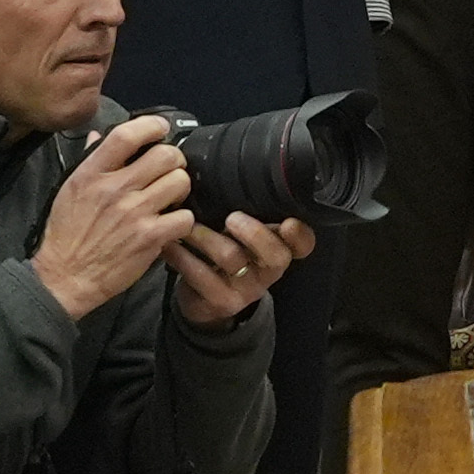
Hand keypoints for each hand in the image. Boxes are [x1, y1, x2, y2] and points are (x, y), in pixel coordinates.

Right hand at [34, 114, 201, 322]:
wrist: (65, 276)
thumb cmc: (66, 234)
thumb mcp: (69, 189)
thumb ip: (88, 159)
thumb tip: (98, 135)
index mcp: (92, 174)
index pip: (126, 135)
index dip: (151, 126)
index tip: (161, 128)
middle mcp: (114, 189)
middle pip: (165, 155)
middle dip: (174, 160)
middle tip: (170, 170)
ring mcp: (134, 213)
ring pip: (180, 182)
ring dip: (180, 188)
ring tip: (170, 197)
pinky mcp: (149, 238)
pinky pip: (184, 217)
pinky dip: (183, 220)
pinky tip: (171, 224)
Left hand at [167, 207, 310, 324]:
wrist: (205, 301)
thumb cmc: (224, 256)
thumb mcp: (241, 238)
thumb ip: (247, 214)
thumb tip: (231, 171)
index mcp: (278, 250)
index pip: (303, 244)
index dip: (300, 234)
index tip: (289, 221)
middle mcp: (267, 272)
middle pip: (275, 255)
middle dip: (254, 233)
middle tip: (232, 218)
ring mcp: (246, 289)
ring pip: (232, 259)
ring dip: (206, 237)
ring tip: (188, 224)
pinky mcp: (221, 301)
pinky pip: (202, 276)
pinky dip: (183, 256)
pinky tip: (171, 244)